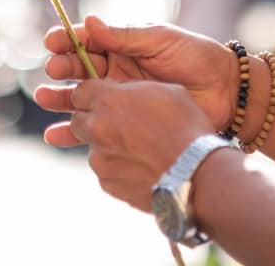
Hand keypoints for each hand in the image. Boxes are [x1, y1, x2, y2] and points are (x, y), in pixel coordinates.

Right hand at [33, 15, 238, 146]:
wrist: (227, 92)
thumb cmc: (196, 57)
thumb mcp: (160, 39)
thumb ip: (124, 35)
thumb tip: (89, 21)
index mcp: (121, 45)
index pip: (86, 40)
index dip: (67, 40)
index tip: (52, 41)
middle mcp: (115, 70)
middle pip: (77, 68)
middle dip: (61, 68)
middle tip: (54, 71)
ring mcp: (119, 98)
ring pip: (80, 98)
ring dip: (59, 99)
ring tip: (45, 99)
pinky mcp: (126, 123)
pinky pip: (94, 127)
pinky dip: (72, 132)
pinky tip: (54, 135)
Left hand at [66, 80, 212, 211]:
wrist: (196, 173)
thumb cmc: (186, 128)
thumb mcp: (166, 92)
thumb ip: (135, 91)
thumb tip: (127, 96)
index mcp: (109, 101)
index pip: (81, 91)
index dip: (94, 94)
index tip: (106, 99)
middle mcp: (97, 129)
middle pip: (78, 120)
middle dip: (93, 120)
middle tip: (118, 124)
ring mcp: (100, 159)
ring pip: (93, 148)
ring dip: (108, 146)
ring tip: (139, 150)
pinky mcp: (108, 184)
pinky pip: (106, 171)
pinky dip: (119, 168)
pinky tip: (143, 167)